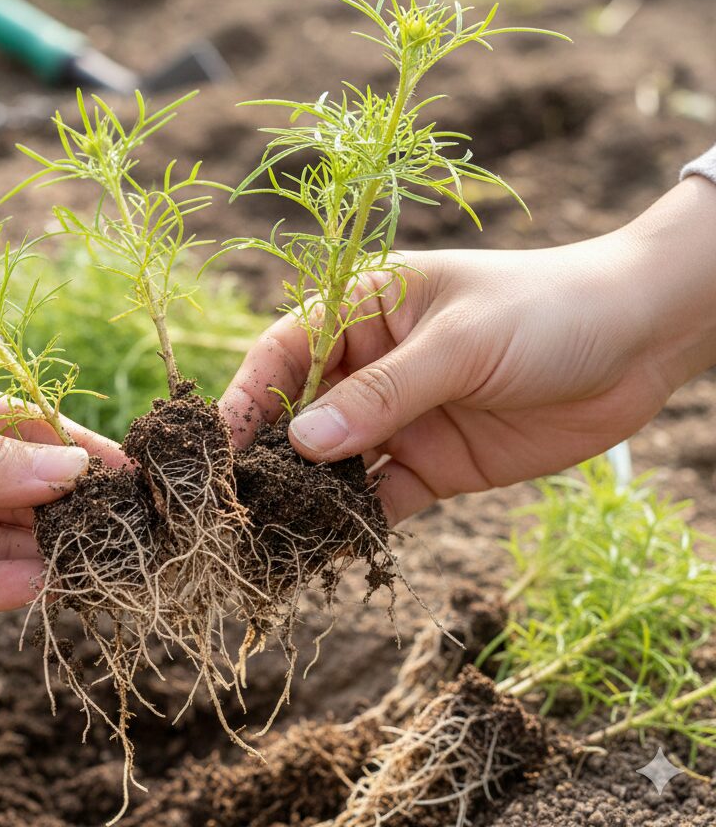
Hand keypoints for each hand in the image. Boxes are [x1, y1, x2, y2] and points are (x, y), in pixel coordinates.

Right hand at [221, 177, 715, 524]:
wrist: (639, 342)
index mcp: (363, 309)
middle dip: (269, 455)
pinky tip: (333, 548)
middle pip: (301, 413)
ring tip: (272, 537)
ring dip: (308, 496)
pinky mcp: (432, 463)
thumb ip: (382, 394)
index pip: (285, 350)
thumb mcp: (459, 344)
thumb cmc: (543, 311)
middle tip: (235, 506)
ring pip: (335, 462)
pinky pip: (380, 497)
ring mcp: (401, 417)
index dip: (248, 395)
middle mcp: (370, 364)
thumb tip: (300, 443)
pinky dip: (356, 522)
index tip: (217, 444)